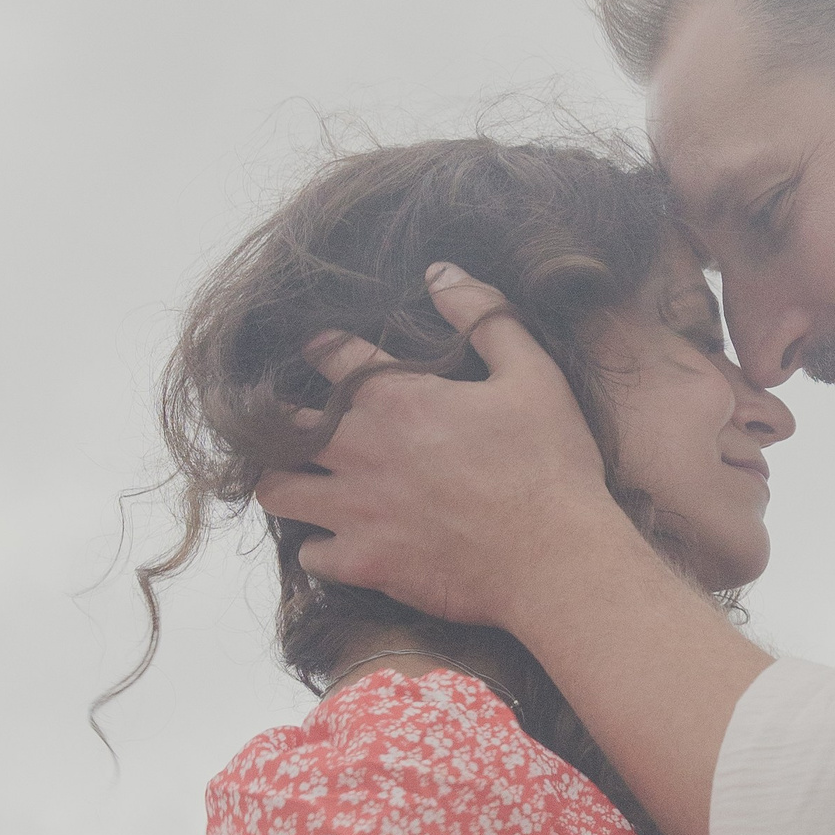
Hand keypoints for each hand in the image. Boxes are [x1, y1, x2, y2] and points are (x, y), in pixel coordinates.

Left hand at [253, 264, 634, 628]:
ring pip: (277, 491)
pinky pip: (311, 556)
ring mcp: (356, 509)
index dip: (321, 348)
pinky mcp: (364, 563)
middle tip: (303, 427)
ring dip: (284, 483)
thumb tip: (440, 270)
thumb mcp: (533, 374)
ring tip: (302, 483)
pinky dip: (320, 548)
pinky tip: (339, 542)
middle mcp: (362, 449)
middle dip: (286, 421)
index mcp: (398, 398)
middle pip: (286, 426)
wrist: (556, 560)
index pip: (332, 356)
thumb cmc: (550, 465)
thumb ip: (483, 316)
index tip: (317, 349)